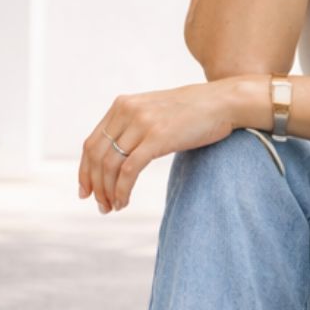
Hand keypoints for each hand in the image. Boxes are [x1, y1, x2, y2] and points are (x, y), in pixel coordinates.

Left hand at [78, 79, 239, 212]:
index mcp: (123, 105)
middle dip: (93, 185)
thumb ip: (136, 126)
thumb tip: (122, 153)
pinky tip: (124, 202)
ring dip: (107, 191)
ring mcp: (142, 123)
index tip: (86, 190)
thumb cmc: (196, 111)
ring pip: (109, 165)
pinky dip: (122, 190)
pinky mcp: (157, 138)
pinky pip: (128, 170)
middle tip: (99, 205)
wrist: (224, 101)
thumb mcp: (157, 112)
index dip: (85, 170)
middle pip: (96, 155)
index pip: (91, 142)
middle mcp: (127, 111)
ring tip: (112, 208)